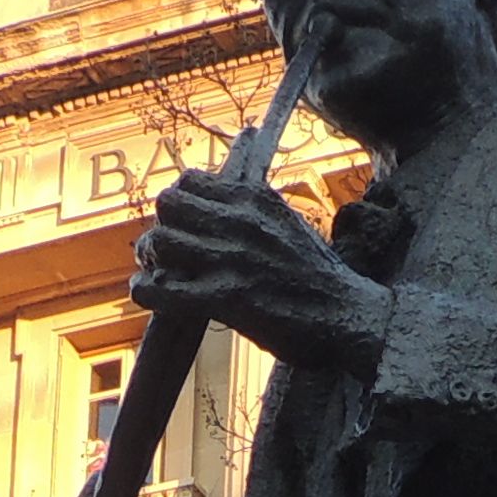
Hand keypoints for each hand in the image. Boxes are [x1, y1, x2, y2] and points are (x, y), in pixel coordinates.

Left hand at [133, 172, 389, 374]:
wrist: (349, 315)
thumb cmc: (321, 278)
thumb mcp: (290, 225)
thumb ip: (257, 210)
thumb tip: (234, 194)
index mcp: (256, 199)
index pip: (190, 181)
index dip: (180, 204)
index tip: (185, 226)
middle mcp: (240, 222)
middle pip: (167, 204)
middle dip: (162, 227)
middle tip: (167, 254)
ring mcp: (231, 259)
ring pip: (159, 241)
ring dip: (153, 261)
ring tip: (163, 276)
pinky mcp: (224, 298)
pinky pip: (159, 288)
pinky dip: (147, 292)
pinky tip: (155, 296)